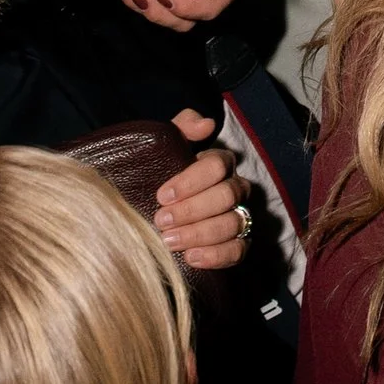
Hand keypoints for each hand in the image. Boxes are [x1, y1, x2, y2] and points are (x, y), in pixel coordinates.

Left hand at [150, 107, 247, 268]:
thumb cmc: (155, 177)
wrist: (144, 215)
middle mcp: (233, 187)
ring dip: (199, 234)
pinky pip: (239, 250)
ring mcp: (238, 216)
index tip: (162, 196)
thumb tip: (206, 125)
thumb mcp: (161, 147)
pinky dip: (217, 255)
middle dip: (192, 210)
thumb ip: (181, 127)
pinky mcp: (237, 244)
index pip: (217, 166)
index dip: (191, 181)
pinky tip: (191, 258)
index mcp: (217, 163)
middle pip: (226, 196)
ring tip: (169, 242)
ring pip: (232, 223)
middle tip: (161, 221)